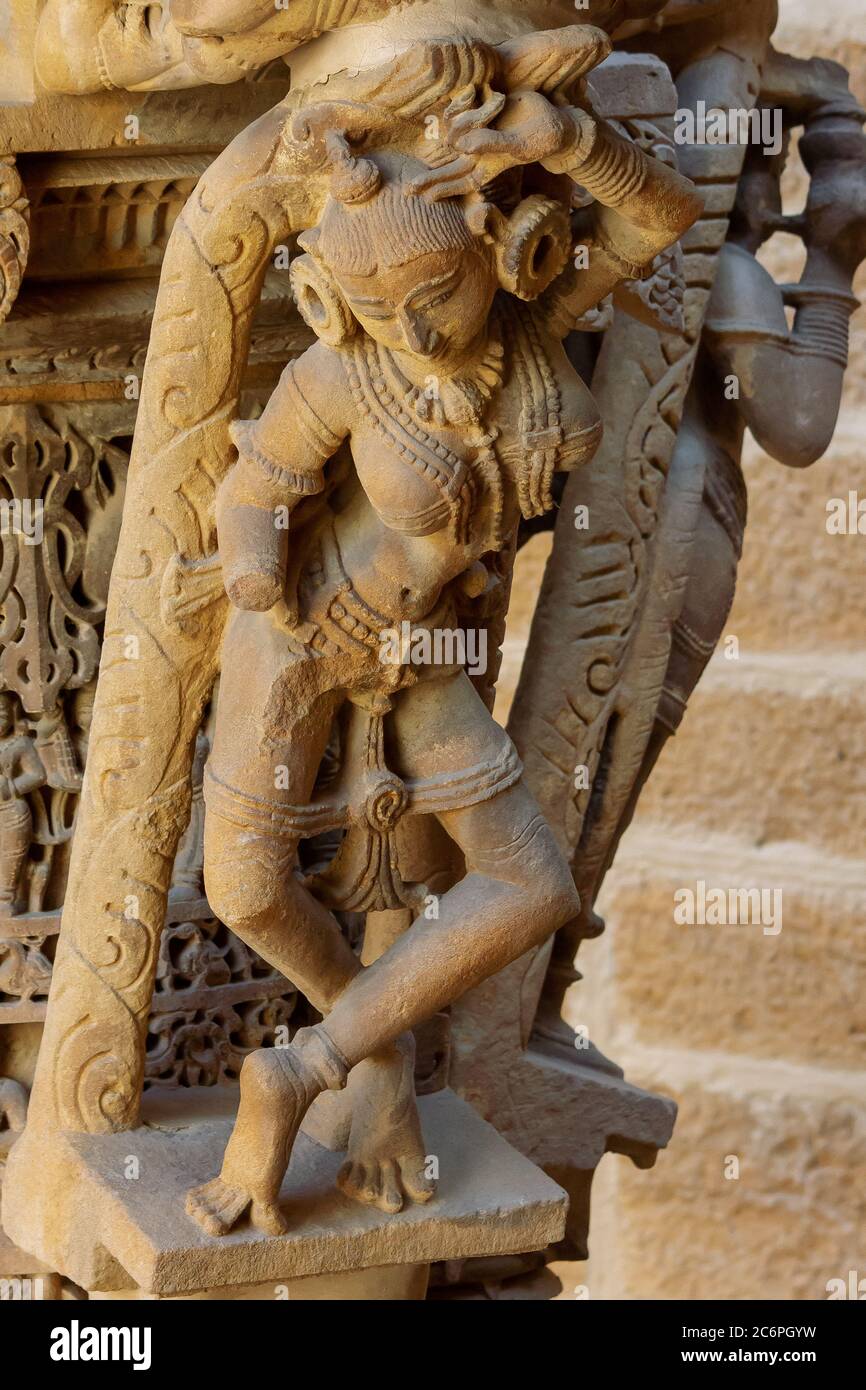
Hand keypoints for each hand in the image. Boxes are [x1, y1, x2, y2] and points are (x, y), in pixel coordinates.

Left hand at [412, 89, 593, 199]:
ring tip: (429, 154)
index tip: (421, 196)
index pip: (459, 180)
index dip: (441, 188)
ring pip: (453, 143)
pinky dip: (453, 115)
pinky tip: (442, 115)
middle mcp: (480, 153)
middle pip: (450, 169)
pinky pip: (463, 118)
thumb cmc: (540, 139)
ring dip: (437, 148)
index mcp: (486, 165)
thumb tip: (463, 145)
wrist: (554, 123)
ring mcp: (481, 136)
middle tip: (407, 191)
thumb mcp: (518, 144)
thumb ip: (491, 143)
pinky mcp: (484, 116)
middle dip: (429, 180)